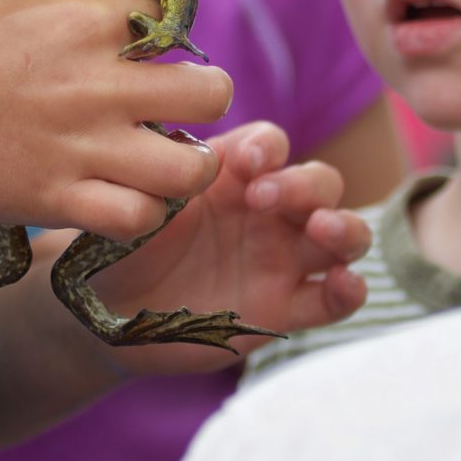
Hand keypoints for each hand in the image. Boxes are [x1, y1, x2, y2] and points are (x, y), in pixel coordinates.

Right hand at [0, 0, 234, 231]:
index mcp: (87, 20)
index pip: (172, 19)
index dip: (166, 37)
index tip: (147, 53)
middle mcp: (98, 82)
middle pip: (211, 90)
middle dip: (206, 99)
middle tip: (182, 110)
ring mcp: (83, 144)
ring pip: (191, 168)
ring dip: (192, 167)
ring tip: (173, 163)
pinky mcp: (60, 196)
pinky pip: (139, 217)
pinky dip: (143, 213)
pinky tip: (129, 198)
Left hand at [87, 121, 372, 372]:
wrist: (109, 315)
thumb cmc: (122, 248)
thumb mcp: (136, 208)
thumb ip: (163, 183)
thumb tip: (181, 156)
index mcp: (233, 178)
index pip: (271, 145)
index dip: (267, 148)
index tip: (245, 163)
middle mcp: (268, 214)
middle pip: (319, 183)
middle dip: (304, 185)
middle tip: (263, 199)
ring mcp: (282, 260)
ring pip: (343, 235)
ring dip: (345, 227)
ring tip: (322, 229)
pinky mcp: (284, 309)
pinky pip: (332, 300)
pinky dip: (351, 290)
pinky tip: (345, 284)